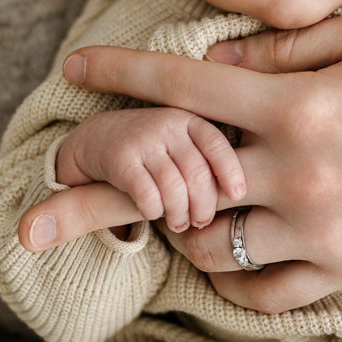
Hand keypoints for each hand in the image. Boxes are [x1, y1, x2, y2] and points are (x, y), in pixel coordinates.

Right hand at [17, 107, 244, 249]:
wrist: (95, 138)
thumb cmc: (154, 149)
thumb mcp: (183, 146)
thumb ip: (209, 163)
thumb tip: (245, 199)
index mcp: (190, 118)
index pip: (219, 145)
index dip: (232, 172)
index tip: (239, 196)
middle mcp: (168, 123)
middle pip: (199, 174)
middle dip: (204, 206)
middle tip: (201, 222)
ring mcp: (143, 139)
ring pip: (175, 188)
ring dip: (179, 215)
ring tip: (179, 223)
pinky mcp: (120, 159)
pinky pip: (147, 196)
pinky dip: (155, 213)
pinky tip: (153, 214)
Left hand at [21, 9, 341, 309]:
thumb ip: (294, 47)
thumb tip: (221, 61)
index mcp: (305, 106)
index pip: (189, 89)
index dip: (124, 73)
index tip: (76, 65)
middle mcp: (300, 176)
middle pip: (178, 178)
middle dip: (115, 170)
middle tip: (72, 172)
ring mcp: (320, 233)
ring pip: (210, 240)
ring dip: (181, 215)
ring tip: (173, 195)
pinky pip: (259, 290)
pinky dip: (228, 271)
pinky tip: (224, 242)